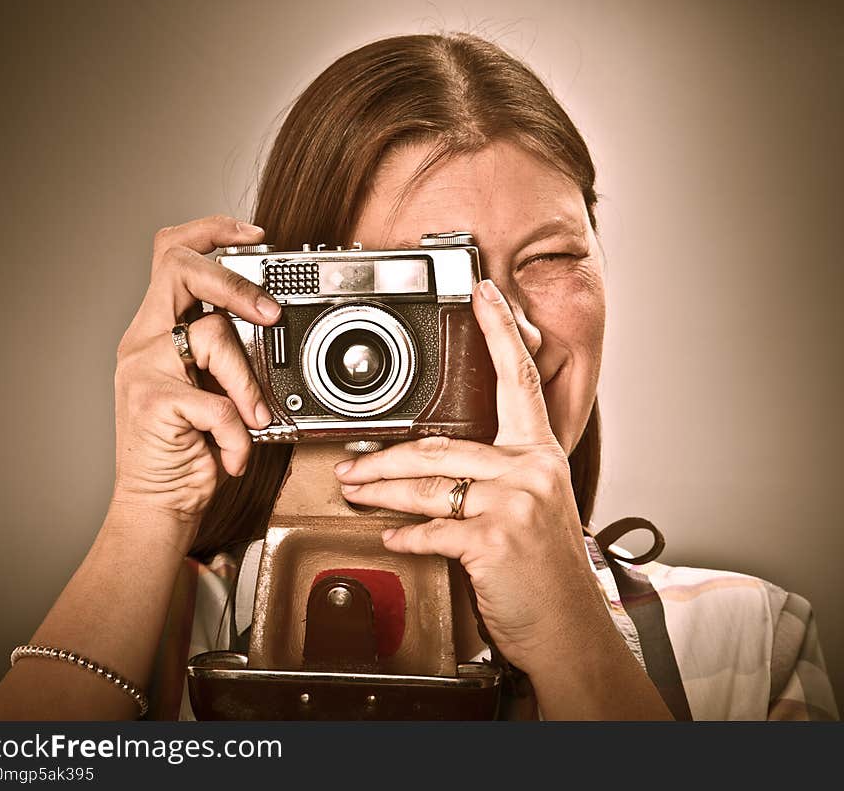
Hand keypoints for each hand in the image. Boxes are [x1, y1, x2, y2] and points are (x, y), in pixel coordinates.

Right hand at [112, 215, 280, 529]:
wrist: (156, 505)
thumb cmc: (188, 448)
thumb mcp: (205, 389)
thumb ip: (222, 354)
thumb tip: (270, 323)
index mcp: (155, 331)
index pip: (172, 253)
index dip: (211, 231)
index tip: (254, 234)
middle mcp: (143, 341)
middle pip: (179, 266)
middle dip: (235, 281)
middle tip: (270, 312)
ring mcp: (143, 369)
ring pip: (214, 335)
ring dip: (248, 383)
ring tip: (253, 419)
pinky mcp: (153, 402)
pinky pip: (219, 401)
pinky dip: (238, 433)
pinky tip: (231, 453)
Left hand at [334, 279, 596, 672]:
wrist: (569, 628)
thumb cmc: (548, 569)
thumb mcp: (536, 508)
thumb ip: (501, 476)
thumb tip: (448, 465)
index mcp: (539, 455)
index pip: (520, 380)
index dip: (499, 331)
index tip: (482, 294)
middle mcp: (530, 470)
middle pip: (442, 444)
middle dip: (386, 455)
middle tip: (353, 461)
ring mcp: (514, 503)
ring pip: (427, 482)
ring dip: (380, 489)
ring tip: (355, 491)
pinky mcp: (494, 539)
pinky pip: (432, 529)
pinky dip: (405, 535)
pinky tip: (391, 537)